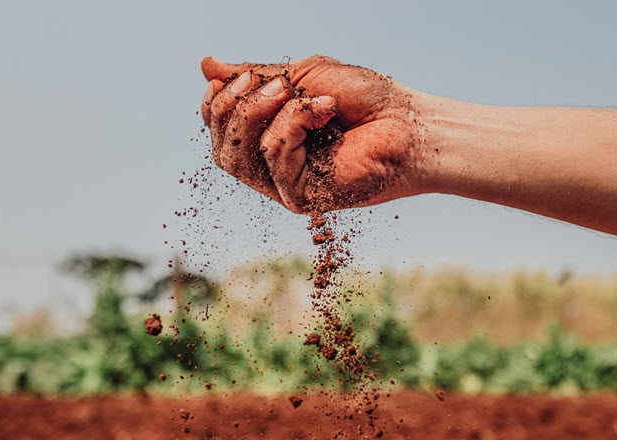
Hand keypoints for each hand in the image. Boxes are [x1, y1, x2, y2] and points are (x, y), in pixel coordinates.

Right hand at [200, 55, 424, 212]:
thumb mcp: (303, 77)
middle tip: (272, 83)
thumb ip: (257, 77)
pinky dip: (294, 121)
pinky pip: (274, 155)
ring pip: (238, 156)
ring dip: (257, 111)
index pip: (220, 131)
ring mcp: (287, 185)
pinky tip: (326, 109)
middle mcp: (275, 168)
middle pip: (221, 148)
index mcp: (272, 140)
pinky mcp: (303, 197)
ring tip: (291, 91)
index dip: (215, 103)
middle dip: (234, 106)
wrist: (410, 123)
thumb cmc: (367, 100)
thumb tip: (206, 64)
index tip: (233, 77)